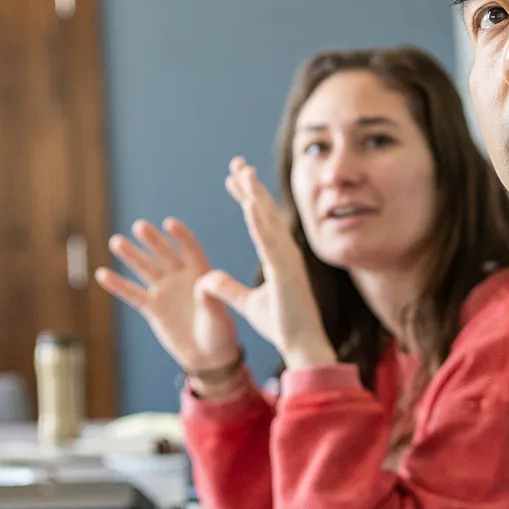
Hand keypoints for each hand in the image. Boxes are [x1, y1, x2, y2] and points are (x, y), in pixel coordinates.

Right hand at [94, 218, 242, 377]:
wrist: (208, 356)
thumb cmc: (219, 332)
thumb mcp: (219, 315)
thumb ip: (211, 299)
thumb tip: (204, 283)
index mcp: (201, 274)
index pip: (190, 250)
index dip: (181, 237)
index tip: (169, 223)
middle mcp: (181, 278)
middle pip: (164, 254)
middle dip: (152, 241)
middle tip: (139, 226)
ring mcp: (165, 291)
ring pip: (146, 269)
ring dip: (132, 255)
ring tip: (116, 242)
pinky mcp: (153, 308)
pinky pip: (133, 294)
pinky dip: (118, 285)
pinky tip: (102, 273)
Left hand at [199, 159, 337, 370]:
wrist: (302, 345)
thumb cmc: (283, 325)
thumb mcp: (248, 303)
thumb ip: (228, 289)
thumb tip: (206, 278)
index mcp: (278, 258)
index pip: (259, 220)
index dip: (246, 197)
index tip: (233, 177)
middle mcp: (285, 253)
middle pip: (265, 212)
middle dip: (251, 186)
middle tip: (237, 163)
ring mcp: (287, 260)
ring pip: (269, 221)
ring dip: (256, 195)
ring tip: (243, 172)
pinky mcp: (286, 272)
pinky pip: (270, 243)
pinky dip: (260, 223)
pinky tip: (249, 204)